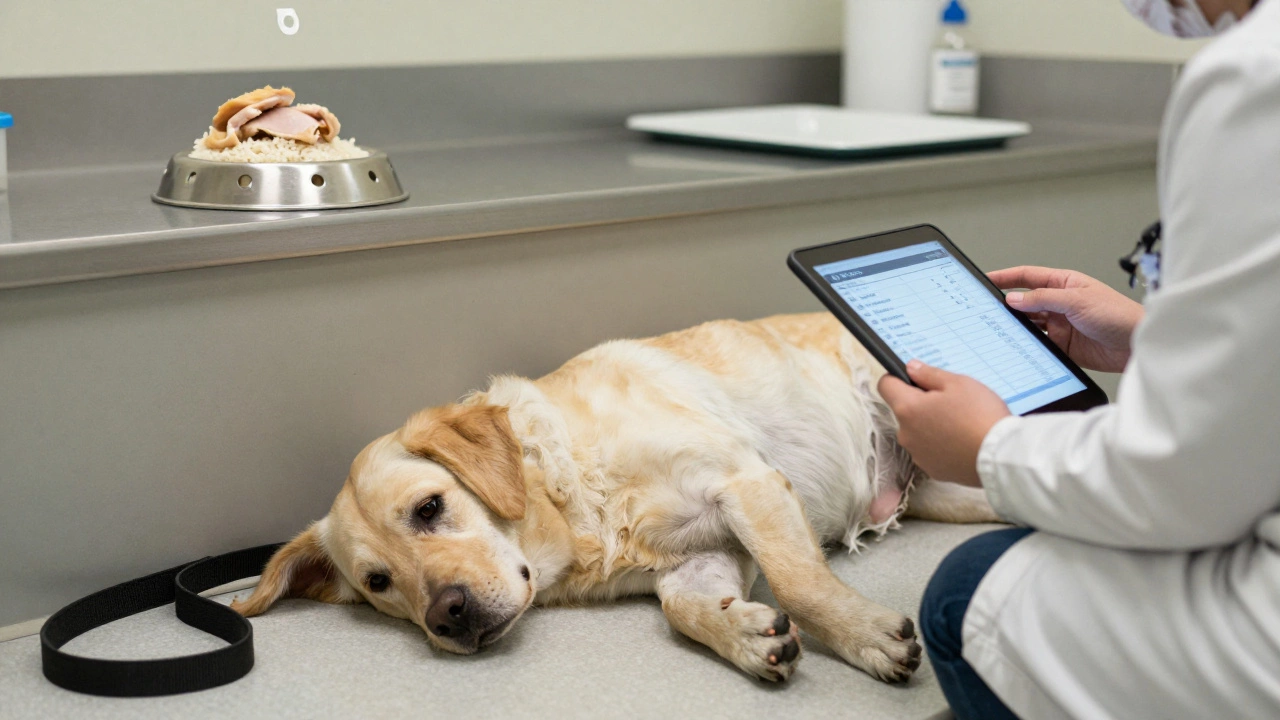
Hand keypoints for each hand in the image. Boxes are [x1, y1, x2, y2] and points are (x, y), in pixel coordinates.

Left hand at [877, 360, 1010, 486]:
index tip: (916, 378)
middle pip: (905, 410)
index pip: (885, 385)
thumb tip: (910, 368)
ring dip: (931, 425)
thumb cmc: (980, 415)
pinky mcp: (932, 470)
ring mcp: (917, 454)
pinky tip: (961, 442)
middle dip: (921, 403)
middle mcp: (905, 433)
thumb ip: (928, 374)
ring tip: (960, 424)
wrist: (1000, 457)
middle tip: (951, 402)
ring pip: (917, 432)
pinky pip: (930, 451)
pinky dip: (941, 445)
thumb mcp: (958, 383)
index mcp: (908, 408)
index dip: (898, 378)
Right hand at [988, 266, 1143, 373]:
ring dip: (1015, 325)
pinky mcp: (1062, 345)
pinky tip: (1016, 344)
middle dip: (1006, 304)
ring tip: (997, 327)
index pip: (1028, 277)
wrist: (1136, 344)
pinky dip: (1026, 344)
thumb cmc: (1118, 315)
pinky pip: (1038, 343)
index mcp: (1064, 284)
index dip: (1006, 277)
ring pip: (1029, 323)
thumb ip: (1043, 299)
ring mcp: (1059, 324)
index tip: (986, 279)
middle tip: (985, 307)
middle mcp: (1059, 303)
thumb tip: (1014, 298)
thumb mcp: (1077, 300)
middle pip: (1025, 301)